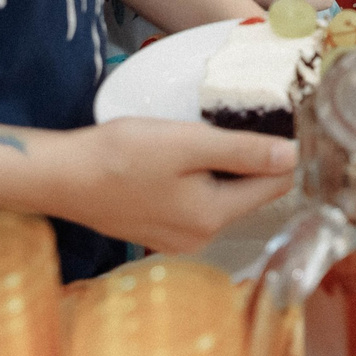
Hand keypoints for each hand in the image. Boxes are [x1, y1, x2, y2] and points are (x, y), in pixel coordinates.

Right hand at [49, 117, 295, 252]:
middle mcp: (200, 238)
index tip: (279, 117)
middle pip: (247, 193)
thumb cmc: (122, 155)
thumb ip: (243, 151)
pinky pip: (195, 202)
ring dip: (222, 166)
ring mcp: (176, 239)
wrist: (61, 176)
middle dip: (249, 158)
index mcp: (212, 218)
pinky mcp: (157, 230)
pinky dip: (198, 178)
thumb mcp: (188, 143)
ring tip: (206, 132)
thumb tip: (293, 157)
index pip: (273, 186)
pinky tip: (181, 155)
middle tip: (239, 116)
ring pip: (221, 196)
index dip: (282, 151)